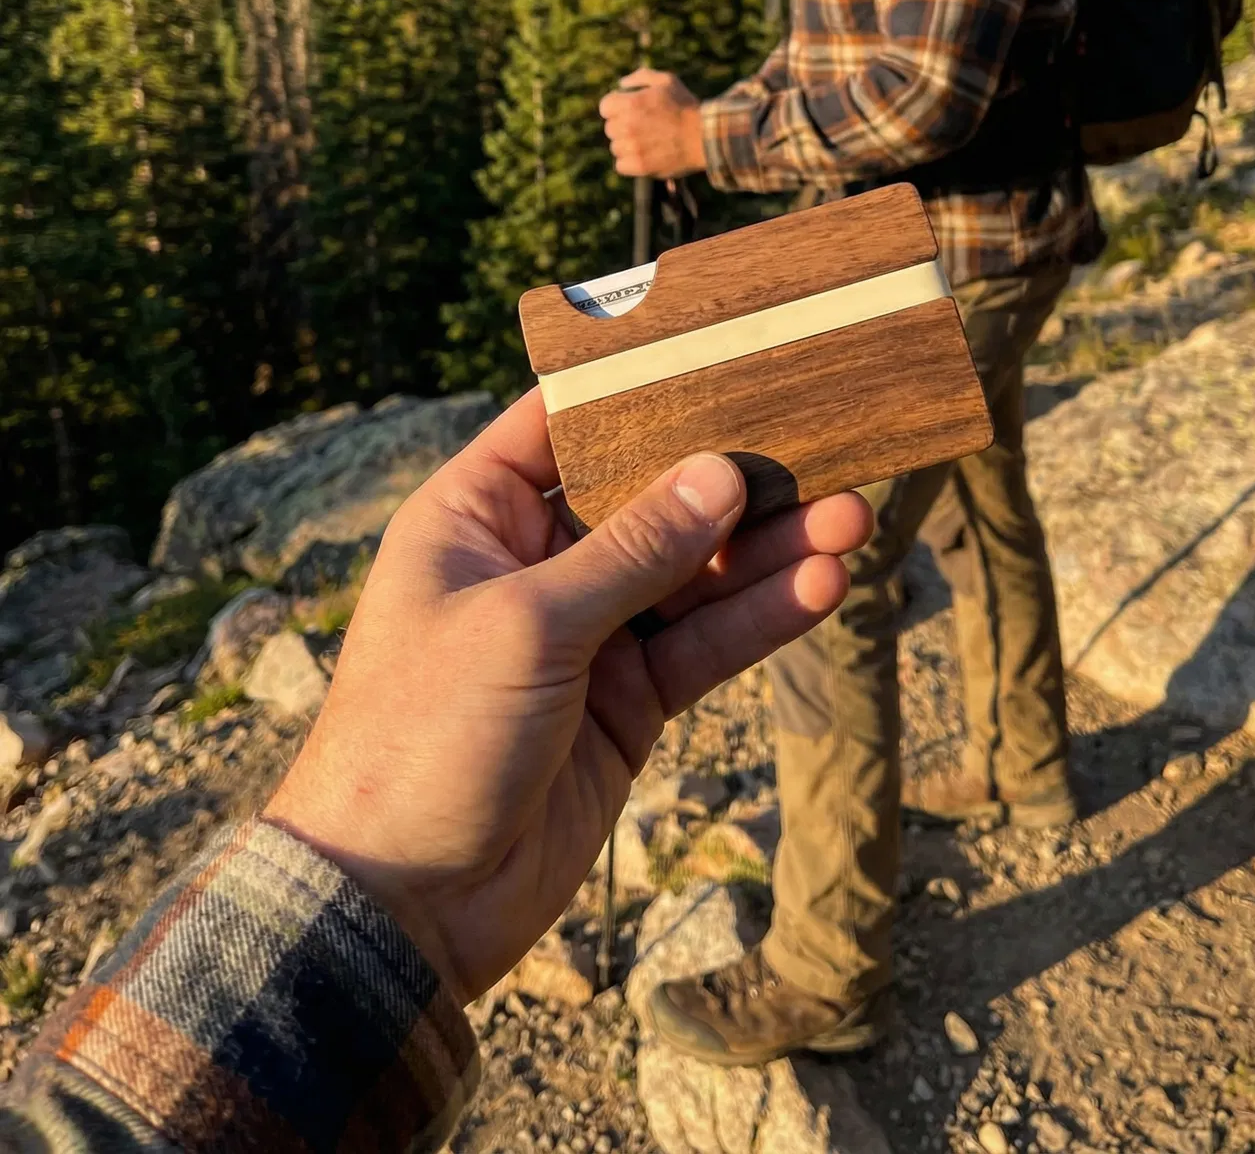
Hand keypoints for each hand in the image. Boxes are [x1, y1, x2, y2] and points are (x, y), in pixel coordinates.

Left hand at [264, 389, 870, 1002]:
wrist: (401, 906)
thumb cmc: (424, 737)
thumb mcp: (527, 626)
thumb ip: (633, 550)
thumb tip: (720, 473)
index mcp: (474, 516)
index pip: (562, 425)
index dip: (638, 388)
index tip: (722, 350)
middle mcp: (532, 563)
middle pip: (647, 496)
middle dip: (731, 475)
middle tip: (821, 442)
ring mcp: (585, 635)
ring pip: (691, 573)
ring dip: (767, 549)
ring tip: (852, 516)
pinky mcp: (626, 704)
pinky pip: (702, 646)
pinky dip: (759, 619)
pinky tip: (821, 586)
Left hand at [599, 67, 705, 178]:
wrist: (704, 136)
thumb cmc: (685, 106)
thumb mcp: (666, 81)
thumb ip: (640, 77)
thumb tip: (621, 84)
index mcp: (630, 103)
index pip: (605, 107)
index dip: (616, 107)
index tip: (629, 111)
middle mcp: (627, 125)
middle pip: (610, 128)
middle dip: (623, 126)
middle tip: (644, 127)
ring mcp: (632, 147)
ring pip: (616, 147)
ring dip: (627, 145)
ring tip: (647, 141)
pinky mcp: (639, 166)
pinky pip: (621, 165)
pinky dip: (630, 162)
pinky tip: (645, 155)